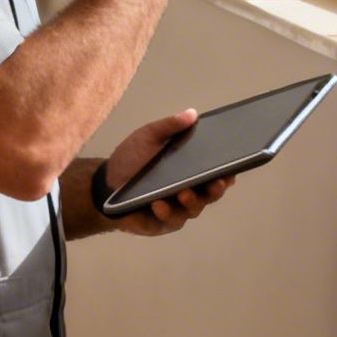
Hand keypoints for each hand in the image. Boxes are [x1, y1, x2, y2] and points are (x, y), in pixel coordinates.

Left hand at [103, 109, 235, 236]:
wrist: (105, 184)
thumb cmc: (131, 159)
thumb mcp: (148, 137)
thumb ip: (169, 126)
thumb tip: (192, 113)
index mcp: (190, 171)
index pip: (215, 173)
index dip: (227, 172)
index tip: (232, 167)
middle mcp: (189, 192)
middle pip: (211, 194)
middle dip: (215, 189)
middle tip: (215, 182)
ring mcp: (177, 210)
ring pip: (194, 209)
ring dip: (191, 201)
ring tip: (182, 192)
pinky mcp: (161, 224)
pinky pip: (169, 220)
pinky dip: (165, 211)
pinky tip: (158, 203)